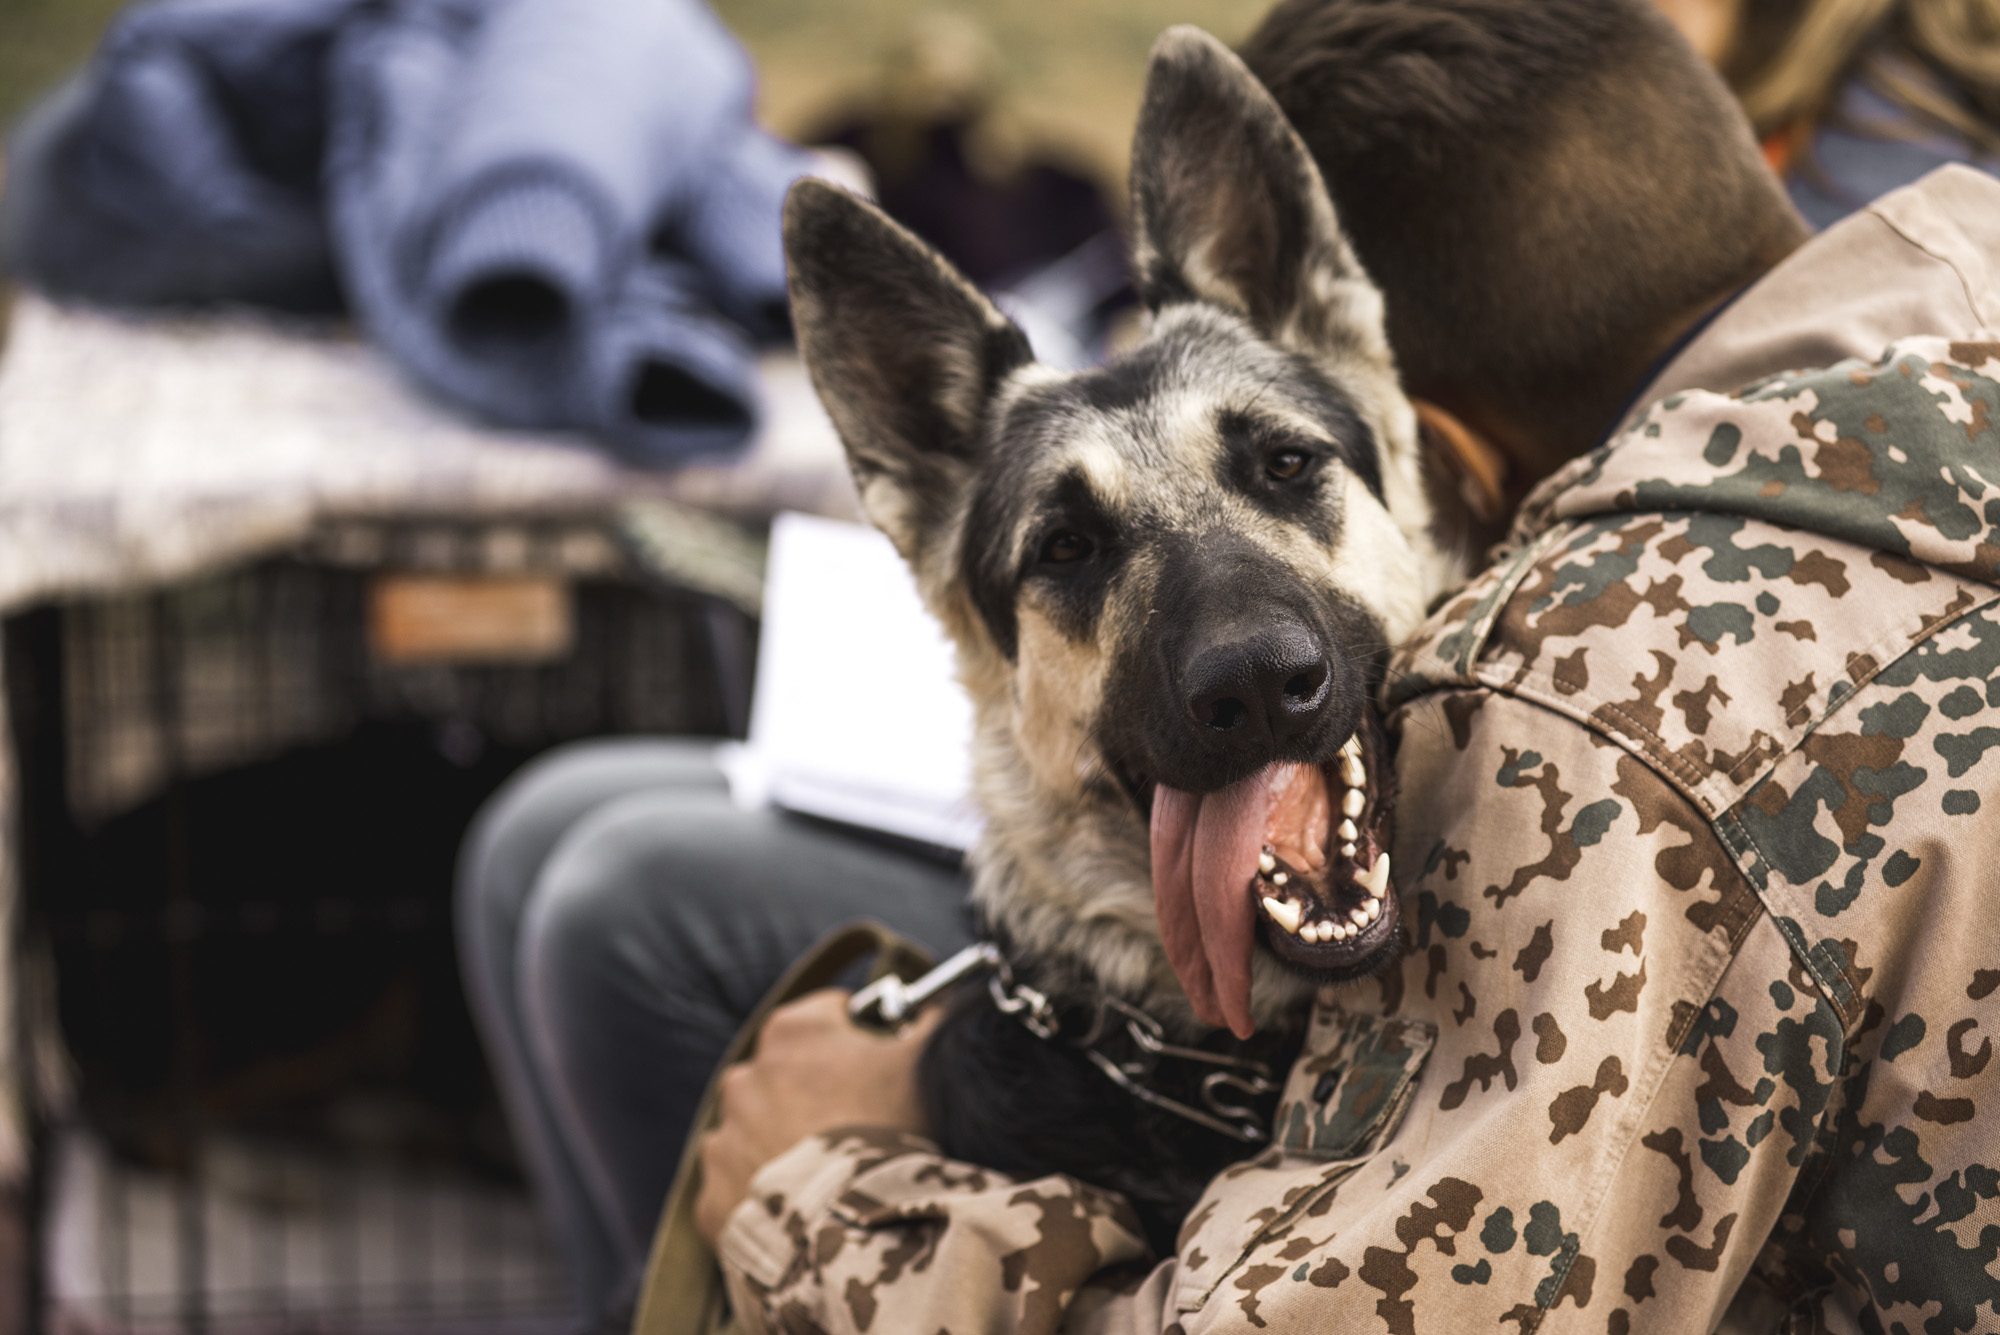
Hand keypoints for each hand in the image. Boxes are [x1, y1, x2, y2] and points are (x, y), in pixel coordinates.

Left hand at [695, 989, 941, 1242]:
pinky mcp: (715, 1194)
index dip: (865, 1038)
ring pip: (761, 1128)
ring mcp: (725, 1137)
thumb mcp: (923, 1059)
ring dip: (788, 1141)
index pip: (832, 1014)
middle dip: (820, 1091)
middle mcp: (745, 1075)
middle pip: (791, 1072)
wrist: (851, 1227)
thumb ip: (929, 1018)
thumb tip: (940, 1001)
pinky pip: (742, 1185)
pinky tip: (805, 1206)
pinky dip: (767, 1192)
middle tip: (863, 1126)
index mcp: (791, 1030)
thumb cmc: (889, 1130)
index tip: (885, 1067)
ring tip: (834, 1173)